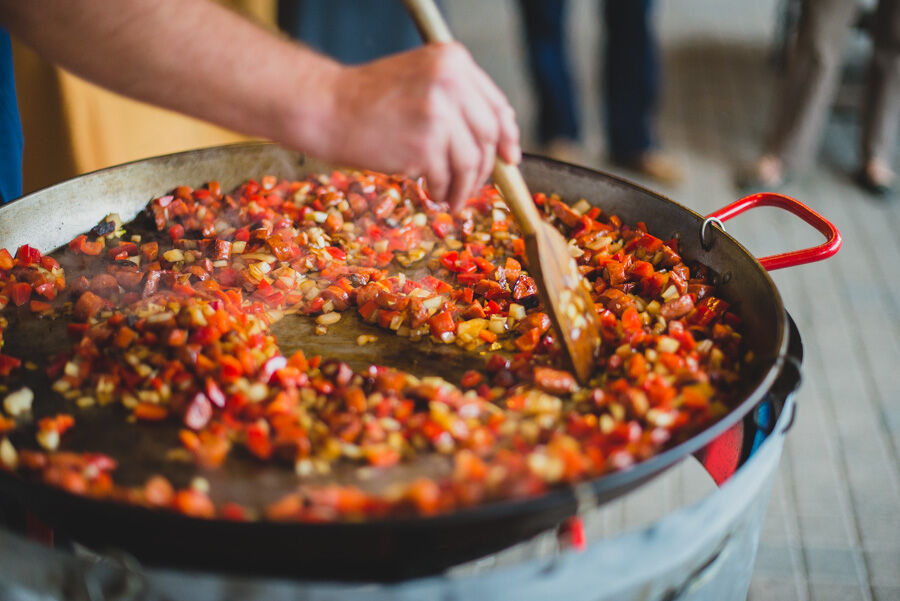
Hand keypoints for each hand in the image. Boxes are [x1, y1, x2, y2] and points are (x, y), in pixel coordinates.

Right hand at [319, 42, 520, 211]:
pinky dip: (444, 191)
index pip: (496, 105)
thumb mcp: (419, 80)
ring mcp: (440, 113)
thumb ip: (456, 100)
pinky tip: (432, 193)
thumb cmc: (369, 101)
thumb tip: (498, 139)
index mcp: (453, 61)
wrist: (326, 109)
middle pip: (489, 136)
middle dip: (486, 169)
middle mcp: (451, 81)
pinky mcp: (425, 144)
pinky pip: (448, 178)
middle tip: (472, 186)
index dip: (508, 136)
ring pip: (473, 162)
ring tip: (450, 197)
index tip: (511, 158)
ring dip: (464, 187)